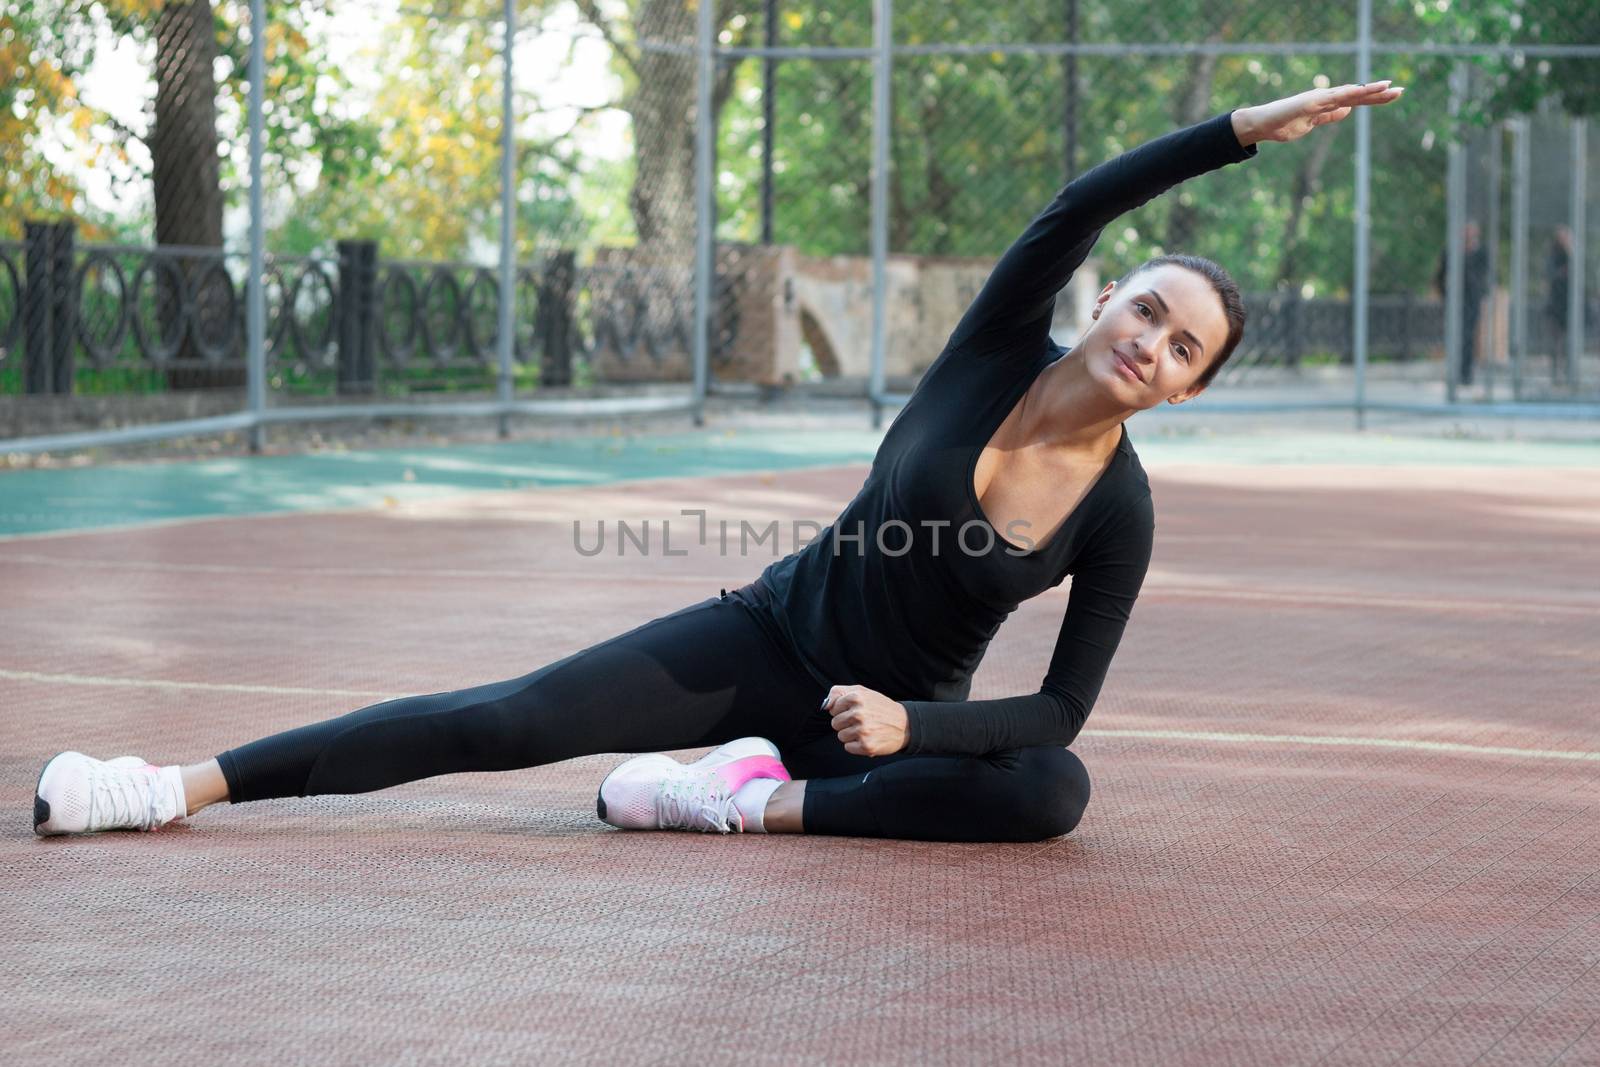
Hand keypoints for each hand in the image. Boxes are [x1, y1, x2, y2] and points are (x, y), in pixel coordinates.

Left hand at [823, 684, 908, 756]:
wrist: (905, 725)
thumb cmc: (881, 708)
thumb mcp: (862, 692)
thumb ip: (839, 692)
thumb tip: (826, 705)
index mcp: (856, 698)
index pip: (833, 709)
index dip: (843, 711)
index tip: (855, 711)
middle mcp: (858, 713)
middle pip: (835, 724)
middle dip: (846, 724)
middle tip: (862, 722)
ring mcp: (862, 730)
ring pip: (841, 736)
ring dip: (851, 735)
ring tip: (866, 730)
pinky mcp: (866, 746)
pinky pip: (848, 747)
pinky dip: (856, 745)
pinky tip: (868, 738)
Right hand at [1232, 80, 1404, 146]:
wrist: (1263, 125)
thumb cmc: (1284, 124)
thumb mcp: (1313, 123)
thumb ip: (1330, 116)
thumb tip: (1349, 110)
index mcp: (1328, 104)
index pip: (1357, 100)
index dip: (1376, 97)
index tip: (1394, 94)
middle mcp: (1327, 97)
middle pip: (1358, 94)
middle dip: (1379, 93)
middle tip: (1401, 90)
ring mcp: (1319, 98)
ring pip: (1349, 93)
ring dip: (1368, 90)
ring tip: (1387, 86)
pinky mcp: (1311, 102)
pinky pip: (1333, 98)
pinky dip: (1347, 93)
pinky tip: (1360, 90)